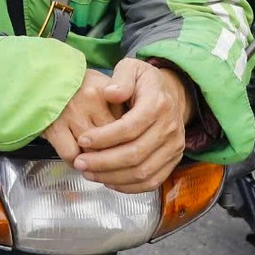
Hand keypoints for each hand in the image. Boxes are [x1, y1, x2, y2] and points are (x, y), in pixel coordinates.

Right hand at [43, 70, 123, 168]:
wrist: (45, 78)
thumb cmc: (79, 86)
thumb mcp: (105, 87)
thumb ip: (122, 106)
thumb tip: (139, 133)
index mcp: (106, 89)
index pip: (127, 124)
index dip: (128, 139)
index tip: (128, 144)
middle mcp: (90, 99)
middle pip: (112, 139)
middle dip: (115, 152)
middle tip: (115, 158)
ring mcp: (71, 114)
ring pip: (93, 150)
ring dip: (95, 160)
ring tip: (96, 159)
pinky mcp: (54, 127)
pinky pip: (71, 155)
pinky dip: (76, 161)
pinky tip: (78, 158)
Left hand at [69, 58, 192, 193]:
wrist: (172, 95)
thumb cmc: (144, 82)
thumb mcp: (132, 68)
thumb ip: (120, 77)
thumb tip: (110, 92)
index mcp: (158, 104)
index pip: (129, 127)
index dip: (104, 137)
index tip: (82, 140)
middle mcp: (170, 128)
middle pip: (135, 154)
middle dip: (103, 162)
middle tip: (80, 163)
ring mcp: (174, 147)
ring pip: (142, 172)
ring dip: (112, 177)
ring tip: (88, 173)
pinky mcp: (173, 161)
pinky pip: (151, 182)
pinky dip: (128, 186)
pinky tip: (107, 180)